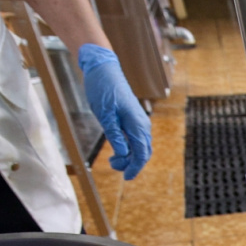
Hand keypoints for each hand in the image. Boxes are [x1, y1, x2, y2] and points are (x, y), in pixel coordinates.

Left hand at [79, 45, 152, 179]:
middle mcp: (141, 124)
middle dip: (130, 163)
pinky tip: (117, 149)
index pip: (141, 153)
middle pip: (143, 152)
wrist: (103, 68)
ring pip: (140, 146)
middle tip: (113, 165)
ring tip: (112, 158)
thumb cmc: (102, 88)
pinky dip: (128, 147)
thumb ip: (114, 134)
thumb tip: (122, 153)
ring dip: (128, 156)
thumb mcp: (104, 113)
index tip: (125, 177)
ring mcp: (138, 121)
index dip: (134, 167)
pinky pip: (135, 138)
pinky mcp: (133, 119)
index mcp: (136, 124)